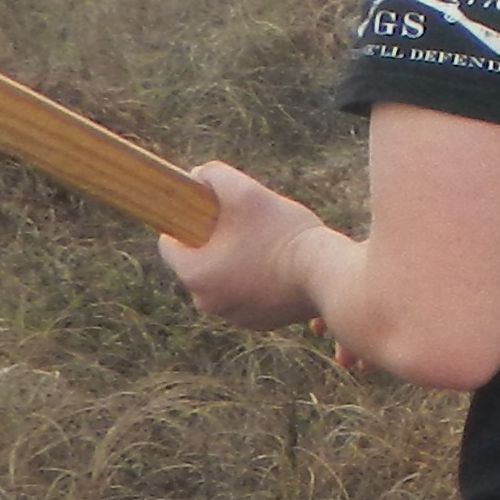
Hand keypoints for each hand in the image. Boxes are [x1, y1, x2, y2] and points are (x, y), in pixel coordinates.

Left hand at [159, 163, 335, 331]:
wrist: (329, 274)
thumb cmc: (284, 232)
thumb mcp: (245, 191)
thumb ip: (213, 175)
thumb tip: (197, 176)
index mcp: (194, 273)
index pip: (170, 243)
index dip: (189, 222)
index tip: (212, 213)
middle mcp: (206, 302)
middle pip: (200, 263)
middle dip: (216, 245)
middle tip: (247, 228)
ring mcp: (234, 316)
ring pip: (224, 281)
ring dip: (237, 265)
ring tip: (268, 247)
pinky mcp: (260, 323)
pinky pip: (247, 297)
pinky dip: (258, 283)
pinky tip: (281, 269)